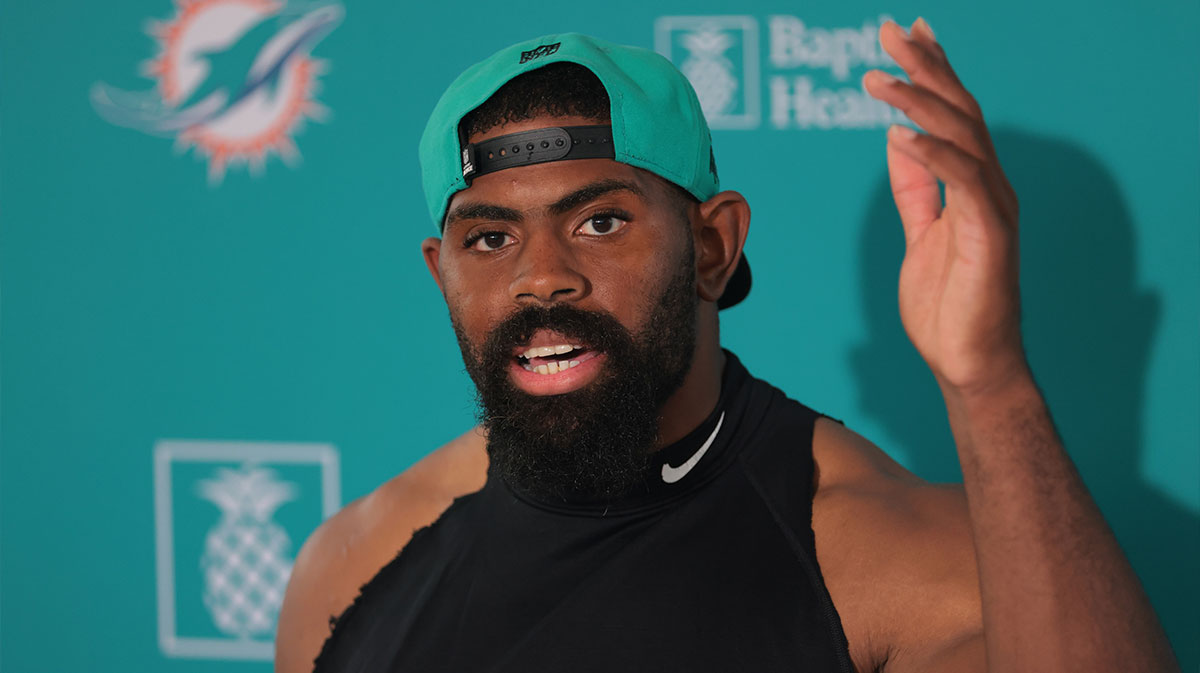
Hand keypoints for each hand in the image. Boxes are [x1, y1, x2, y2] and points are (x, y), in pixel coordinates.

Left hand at [863, 18, 1028, 397]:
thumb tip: (898, 139)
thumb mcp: (920, 234)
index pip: (952, 115)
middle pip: (959, 111)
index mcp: (972, 184)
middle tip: (890, 29)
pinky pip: (963, 183)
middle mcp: (988, 187)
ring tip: (876, 76)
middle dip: (925, 65)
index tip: (907, 33)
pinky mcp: (991, 235)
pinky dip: (935, 155)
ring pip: (962, 136)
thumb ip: (915, 188)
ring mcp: (994, 209)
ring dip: (919, 101)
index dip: (932, 70)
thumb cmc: (948, 306)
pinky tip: (902, 133)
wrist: (968, 365)